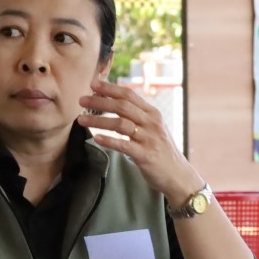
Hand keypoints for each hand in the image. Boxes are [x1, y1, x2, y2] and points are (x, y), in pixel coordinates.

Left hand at [77, 79, 203, 206]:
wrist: (178, 175)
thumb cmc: (160, 150)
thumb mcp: (152, 128)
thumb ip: (137, 116)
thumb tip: (114, 103)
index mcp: (152, 114)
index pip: (129, 95)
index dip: (110, 88)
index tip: (93, 83)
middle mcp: (151, 123)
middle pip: (122, 106)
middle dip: (100, 101)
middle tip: (81, 99)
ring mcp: (149, 139)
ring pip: (120, 124)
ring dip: (98, 120)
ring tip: (81, 120)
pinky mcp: (145, 155)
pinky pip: (124, 145)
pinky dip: (109, 141)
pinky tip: (96, 138)